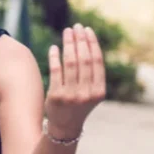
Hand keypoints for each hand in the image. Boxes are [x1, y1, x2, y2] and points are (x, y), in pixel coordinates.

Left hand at [45, 23, 105, 137]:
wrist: (65, 127)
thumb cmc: (79, 104)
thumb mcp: (91, 92)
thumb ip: (92, 73)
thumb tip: (86, 42)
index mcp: (99, 91)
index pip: (97, 61)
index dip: (92, 43)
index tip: (87, 30)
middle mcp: (87, 93)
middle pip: (84, 59)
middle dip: (80, 39)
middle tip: (76, 27)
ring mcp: (71, 95)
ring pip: (70, 62)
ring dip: (68, 44)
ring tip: (67, 32)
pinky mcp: (56, 96)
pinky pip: (55, 70)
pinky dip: (55, 56)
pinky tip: (54, 47)